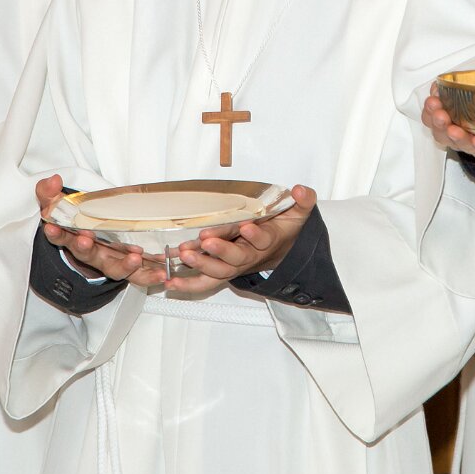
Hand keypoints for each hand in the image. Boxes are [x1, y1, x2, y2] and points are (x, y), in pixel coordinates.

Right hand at [35, 174, 162, 287]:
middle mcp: (92, 254)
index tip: (51, 228)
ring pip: (115, 268)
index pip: (60, 237)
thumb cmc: (78, 223)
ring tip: (134, 258)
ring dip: (124, 265)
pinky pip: (139, 275)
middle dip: (84, 247)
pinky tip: (161, 272)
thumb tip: (53, 180)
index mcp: (73, 239)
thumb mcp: (60, 206)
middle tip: (84, 240)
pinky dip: (150, 274)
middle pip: (86, 254)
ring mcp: (111, 261)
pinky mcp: (129, 267)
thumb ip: (51, 193)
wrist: (93, 242)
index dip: (56, 234)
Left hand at [166, 185, 317, 294]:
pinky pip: (205, 281)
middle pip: (237, 258)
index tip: (246, 227)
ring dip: (201, 264)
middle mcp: (250, 256)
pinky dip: (188, 283)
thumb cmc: (283, 230)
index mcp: (268, 240)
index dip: (255, 235)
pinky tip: (171, 282)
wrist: (280, 251)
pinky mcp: (221, 270)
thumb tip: (300, 190)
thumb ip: (303, 201)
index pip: (262, 239)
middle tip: (206, 240)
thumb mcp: (298, 213)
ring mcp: (234, 265)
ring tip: (184, 254)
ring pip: (219, 270)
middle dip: (221, 250)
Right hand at [423, 93, 474, 160]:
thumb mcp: (466, 88)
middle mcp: (459, 135)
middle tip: (440, 116)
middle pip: (443, 135)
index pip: (432, 119)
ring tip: (454, 131)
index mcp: (449, 120)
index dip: (429, 112)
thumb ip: (449, 88)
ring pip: (463, 145)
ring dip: (457, 138)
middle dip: (439, 125)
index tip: (432, 101)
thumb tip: (437, 86)